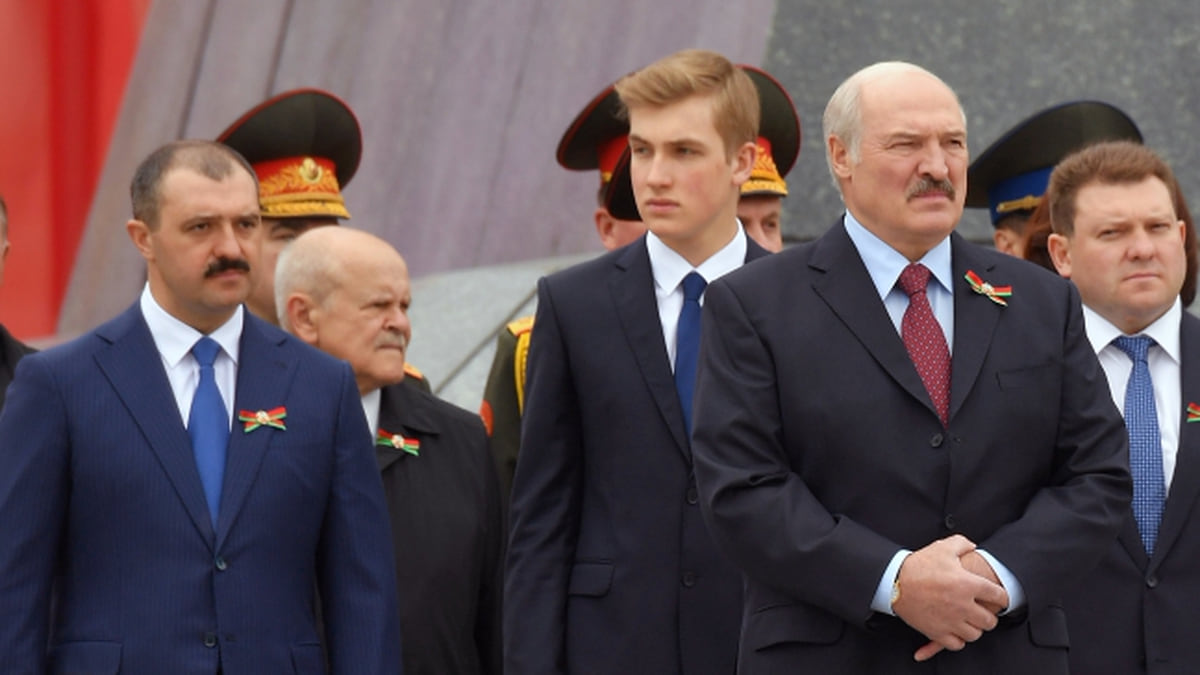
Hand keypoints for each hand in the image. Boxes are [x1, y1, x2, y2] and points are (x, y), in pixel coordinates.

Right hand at [891, 535, 1007, 661]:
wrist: (894, 582)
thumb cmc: (919, 565)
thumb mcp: (942, 547)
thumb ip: (963, 543)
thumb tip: (973, 546)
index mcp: (968, 584)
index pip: (998, 596)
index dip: (1002, 597)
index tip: (998, 597)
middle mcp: (963, 606)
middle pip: (990, 621)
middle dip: (988, 616)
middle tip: (983, 611)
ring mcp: (950, 621)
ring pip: (975, 635)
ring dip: (974, 628)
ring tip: (969, 621)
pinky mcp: (937, 632)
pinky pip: (957, 644)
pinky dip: (958, 639)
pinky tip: (955, 630)